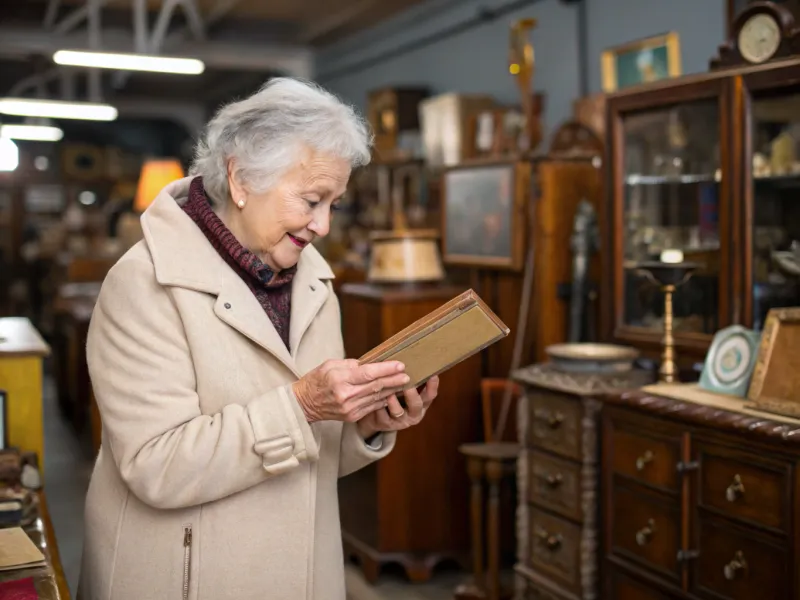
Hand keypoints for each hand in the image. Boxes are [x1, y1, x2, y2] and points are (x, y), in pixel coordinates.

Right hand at [292, 359, 409, 423]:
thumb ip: (351, 364)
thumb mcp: (330, 365)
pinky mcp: (352, 417)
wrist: (304, 404)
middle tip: (408, 374)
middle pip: (376, 386)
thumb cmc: (317, 380)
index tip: (400, 364)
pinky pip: (372, 407)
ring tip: (404, 383)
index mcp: (340, 380)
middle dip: (394, 380)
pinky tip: (392, 393)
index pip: (369, 373)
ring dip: (392, 390)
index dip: (387, 369)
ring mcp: (350, 408)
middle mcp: (346, 396)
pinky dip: (383, 399)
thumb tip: (371, 364)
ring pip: (377, 397)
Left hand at [356, 376, 438, 438]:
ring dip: (393, 401)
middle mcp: (413, 414)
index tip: (432, 373)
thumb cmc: (395, 397)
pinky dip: (378, 406)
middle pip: (416, 405)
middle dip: (412, 393)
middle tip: (407, 381)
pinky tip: (373, 398)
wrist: (379, 417)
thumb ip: (409, 379)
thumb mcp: (405, 390)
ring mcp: (399, 421)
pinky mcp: (385, 424)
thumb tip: (411, 357)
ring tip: (388, 392)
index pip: (430, 395)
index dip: (432, 386)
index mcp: (421, 404)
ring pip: (398, 412)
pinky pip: (382, 415)